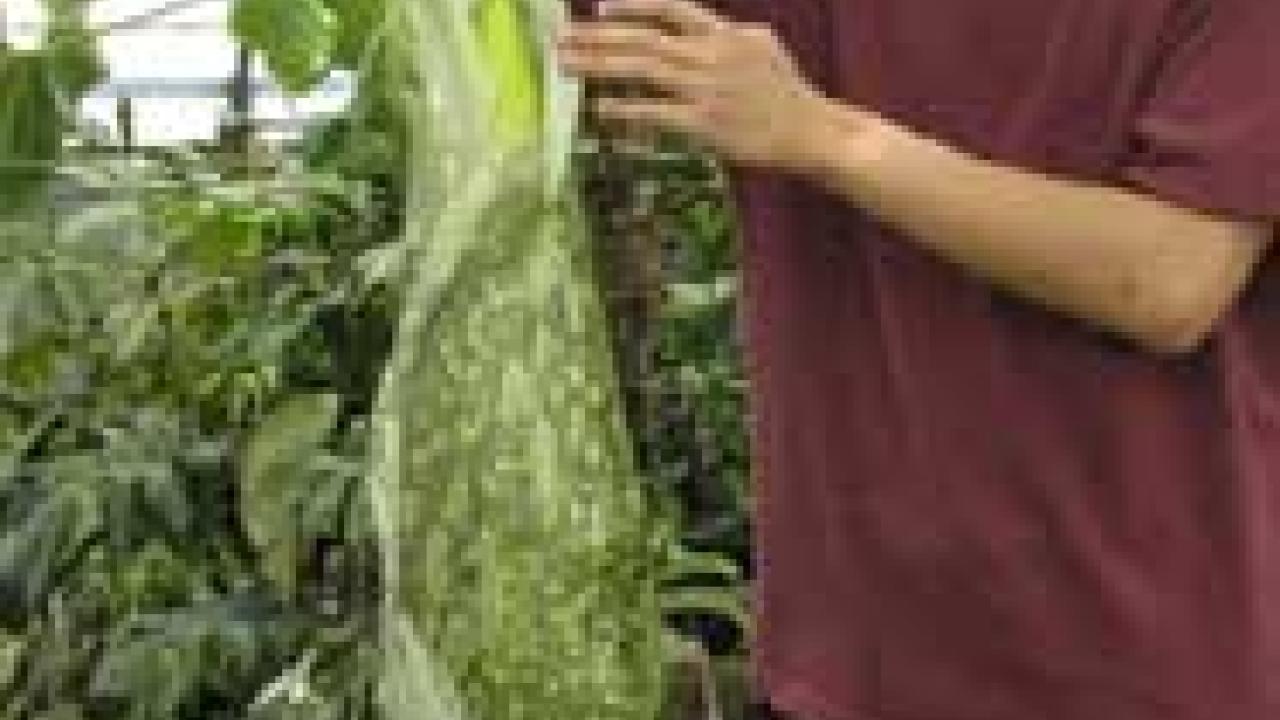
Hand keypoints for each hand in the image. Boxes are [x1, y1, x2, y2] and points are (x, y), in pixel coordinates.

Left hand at [556, 0, 841, 173]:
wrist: (813, 132)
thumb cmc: (787, 95)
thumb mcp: (762, 47)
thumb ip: (724, 35)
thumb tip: (694, 29)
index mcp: (726, 33)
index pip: (671, 7)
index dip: (632, 6)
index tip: (598, 7)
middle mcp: (712, 54)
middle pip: (644, 38)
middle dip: (596, 37)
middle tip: (561, 39)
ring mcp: (707, 89)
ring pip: (642, 70)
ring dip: (598, 66)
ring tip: (565, 65)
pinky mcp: (705, 124)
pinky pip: (655, 113)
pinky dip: (624, 110)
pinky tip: (598, 110)